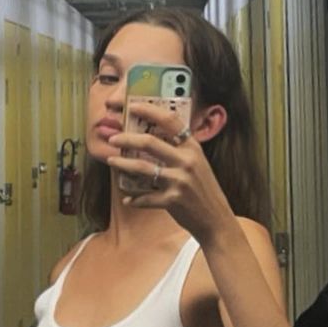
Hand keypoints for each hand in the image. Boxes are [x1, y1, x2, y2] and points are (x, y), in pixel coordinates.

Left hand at [107, 101, 236, 243]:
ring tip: (111, 161)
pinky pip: (146, 197)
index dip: (150, 110)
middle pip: (149, 142)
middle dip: (126, 139)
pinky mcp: (173, 200)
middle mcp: (187, 161)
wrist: (216, 219)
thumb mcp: (198, 163)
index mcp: (193, 148)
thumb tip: (153, 139)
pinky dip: (134, 199)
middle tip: (113, 139)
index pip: (170, 121)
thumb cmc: (204, 190)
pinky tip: (128, 199)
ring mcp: (179, 181)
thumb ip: (181, 150)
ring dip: (122, 164)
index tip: (133, 107)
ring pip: (142, 168)